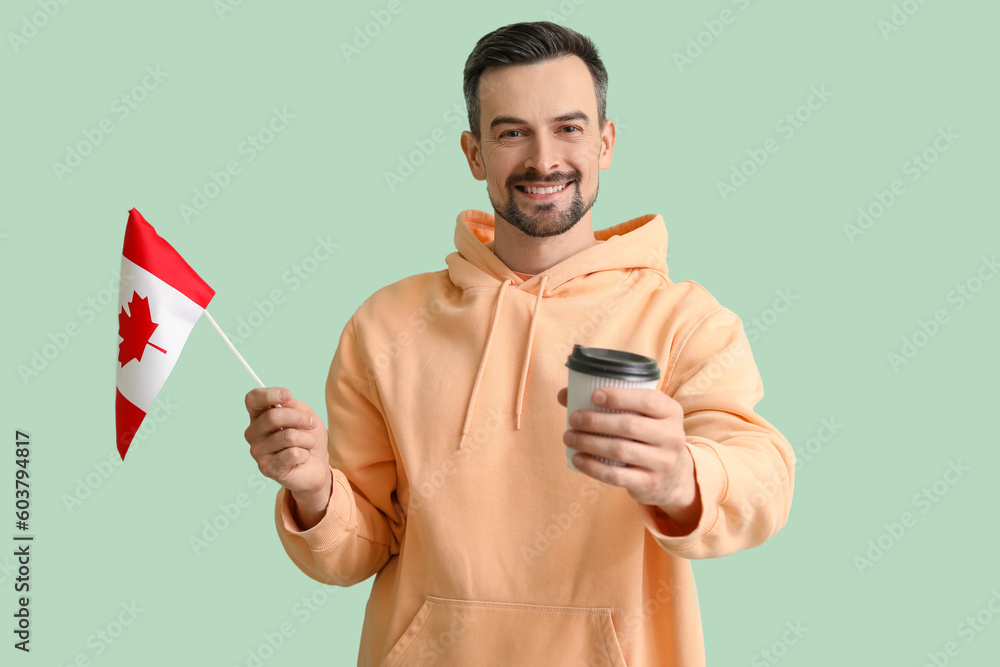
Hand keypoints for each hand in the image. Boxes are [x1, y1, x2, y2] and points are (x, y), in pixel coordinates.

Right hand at [244, 387, 330, 525]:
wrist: (316, 465)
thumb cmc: (308, 438)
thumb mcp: (306, 415)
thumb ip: (294, 406)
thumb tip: (284, 402)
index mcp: (259, 416)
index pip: (253, 400)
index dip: (268, 395)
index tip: (287, 395)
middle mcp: (253, 433)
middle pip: (273, 417)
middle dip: (300, 418)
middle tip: (312, 423)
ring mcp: (258, 452)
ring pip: (288, 436)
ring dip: (306, 439)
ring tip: (306, 445)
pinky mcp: (268, 468)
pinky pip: (293, 454)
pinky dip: (305, 454)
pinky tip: (301, 458)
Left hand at [557, 386, 700, 531]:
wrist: (671, 475)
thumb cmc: (646, 435)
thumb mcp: (641, 415)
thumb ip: (610, 402)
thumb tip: (565, 394)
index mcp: (671, 411)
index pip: (648, 401)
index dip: (620, 397)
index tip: (594, 396)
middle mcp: (672, 436)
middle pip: (629, 426)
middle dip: (596, 421)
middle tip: (573, 419)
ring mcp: (663, 462)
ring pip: (620, 450)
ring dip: (589, 443)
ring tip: (569, 437)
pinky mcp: (650, 483)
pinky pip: (616, 475)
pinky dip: (592, 467)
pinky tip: (577, 458)